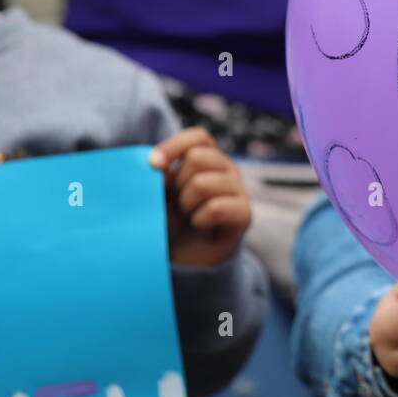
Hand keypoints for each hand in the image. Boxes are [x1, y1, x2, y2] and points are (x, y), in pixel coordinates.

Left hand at [150, 127, 250, 267]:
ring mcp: (238, 190)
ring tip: (188, 215)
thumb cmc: (173, 221)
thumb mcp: (160, 195)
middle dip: (178, 182)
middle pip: (197, 158)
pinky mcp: (244, 213)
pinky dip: (199, 220)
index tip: (153, 166)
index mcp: (208, 158)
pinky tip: (201, 227)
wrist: (188, 259)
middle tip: (177, 202)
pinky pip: (215, 208)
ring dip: (186, 203)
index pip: (199, 137)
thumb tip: (157, 167)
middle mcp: (227, 169)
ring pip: (203, 183)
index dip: (174, 146)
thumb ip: (159, 177)